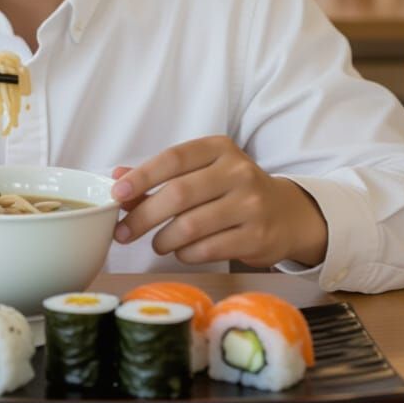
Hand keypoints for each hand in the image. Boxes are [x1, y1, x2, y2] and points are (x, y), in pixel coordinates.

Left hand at [110, 136, 327, 267]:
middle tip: (124, 232)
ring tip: (156, 243)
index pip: (173, 158)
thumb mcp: (201, 172)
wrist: (286, 214)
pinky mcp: (257, 237)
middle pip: (179, 194)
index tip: (117, 192)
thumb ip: (160, 175)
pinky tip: (181, 251)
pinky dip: (186, 254)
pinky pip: (208, 249)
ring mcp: (251, 205)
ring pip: (191, 225)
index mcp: (219, 148)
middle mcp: (238, 172)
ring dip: (163, 239)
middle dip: (143, 216)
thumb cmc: (231, 190)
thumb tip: (117, 177)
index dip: (142, 176)